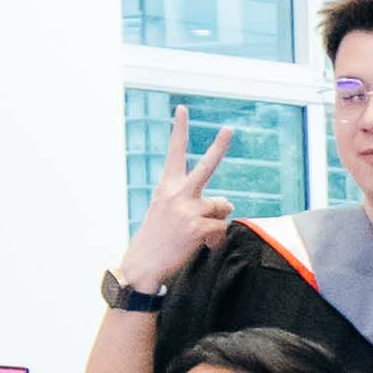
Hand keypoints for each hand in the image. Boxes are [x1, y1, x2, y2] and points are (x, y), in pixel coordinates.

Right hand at [121, 114, 241, 289]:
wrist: (142, 264)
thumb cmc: (156, 238)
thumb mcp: (167, 211)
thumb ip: (194, 202)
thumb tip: (227, 206)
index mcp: (167, 186)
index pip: (174, 153)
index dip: (179, 130)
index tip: (182, 108)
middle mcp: (177, 193)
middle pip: (206, 166)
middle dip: (220, 146)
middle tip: (230, 129)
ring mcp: (187, 209)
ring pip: (222, 206)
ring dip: (217, 220)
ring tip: (199, 234)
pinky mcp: (197, 227)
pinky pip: (221, 227)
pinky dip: (215, 238)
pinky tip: (201, 244)